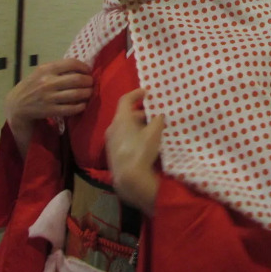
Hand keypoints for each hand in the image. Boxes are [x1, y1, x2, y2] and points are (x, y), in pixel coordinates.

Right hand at [4, 58, 91, 154]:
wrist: (17, 105)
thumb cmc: (32, 86)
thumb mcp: (41, 72)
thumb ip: (57, 69)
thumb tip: (81, 67)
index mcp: (46, 69)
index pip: (71, 63)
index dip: (84, 67)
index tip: (87, 71)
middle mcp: (48, 82)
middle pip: (77, 79)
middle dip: (88, 81)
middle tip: (91, 83)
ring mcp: (49, 97)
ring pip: (77, 94)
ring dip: (87, 93)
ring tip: (89, 93)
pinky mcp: (50, 110)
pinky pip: (71, 108)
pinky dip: (81, 106)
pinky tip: (82, 104)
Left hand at [105, 88, 163, 214]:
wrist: (129, 178)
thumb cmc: (141, 151)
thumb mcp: (154, 133)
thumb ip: (158, 121)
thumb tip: (159, 116)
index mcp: (120, 119)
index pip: (125, 100)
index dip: (136, 94)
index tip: (146, 93)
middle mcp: (112, 128)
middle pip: (126, 115)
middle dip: (141, 114)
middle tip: (155, 116)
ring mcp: (111, 141)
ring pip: (125, 127)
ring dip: (138, 126)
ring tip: (153, 130)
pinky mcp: (113, 153)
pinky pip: (124, 138)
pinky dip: (134, 135)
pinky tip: (145, 143)